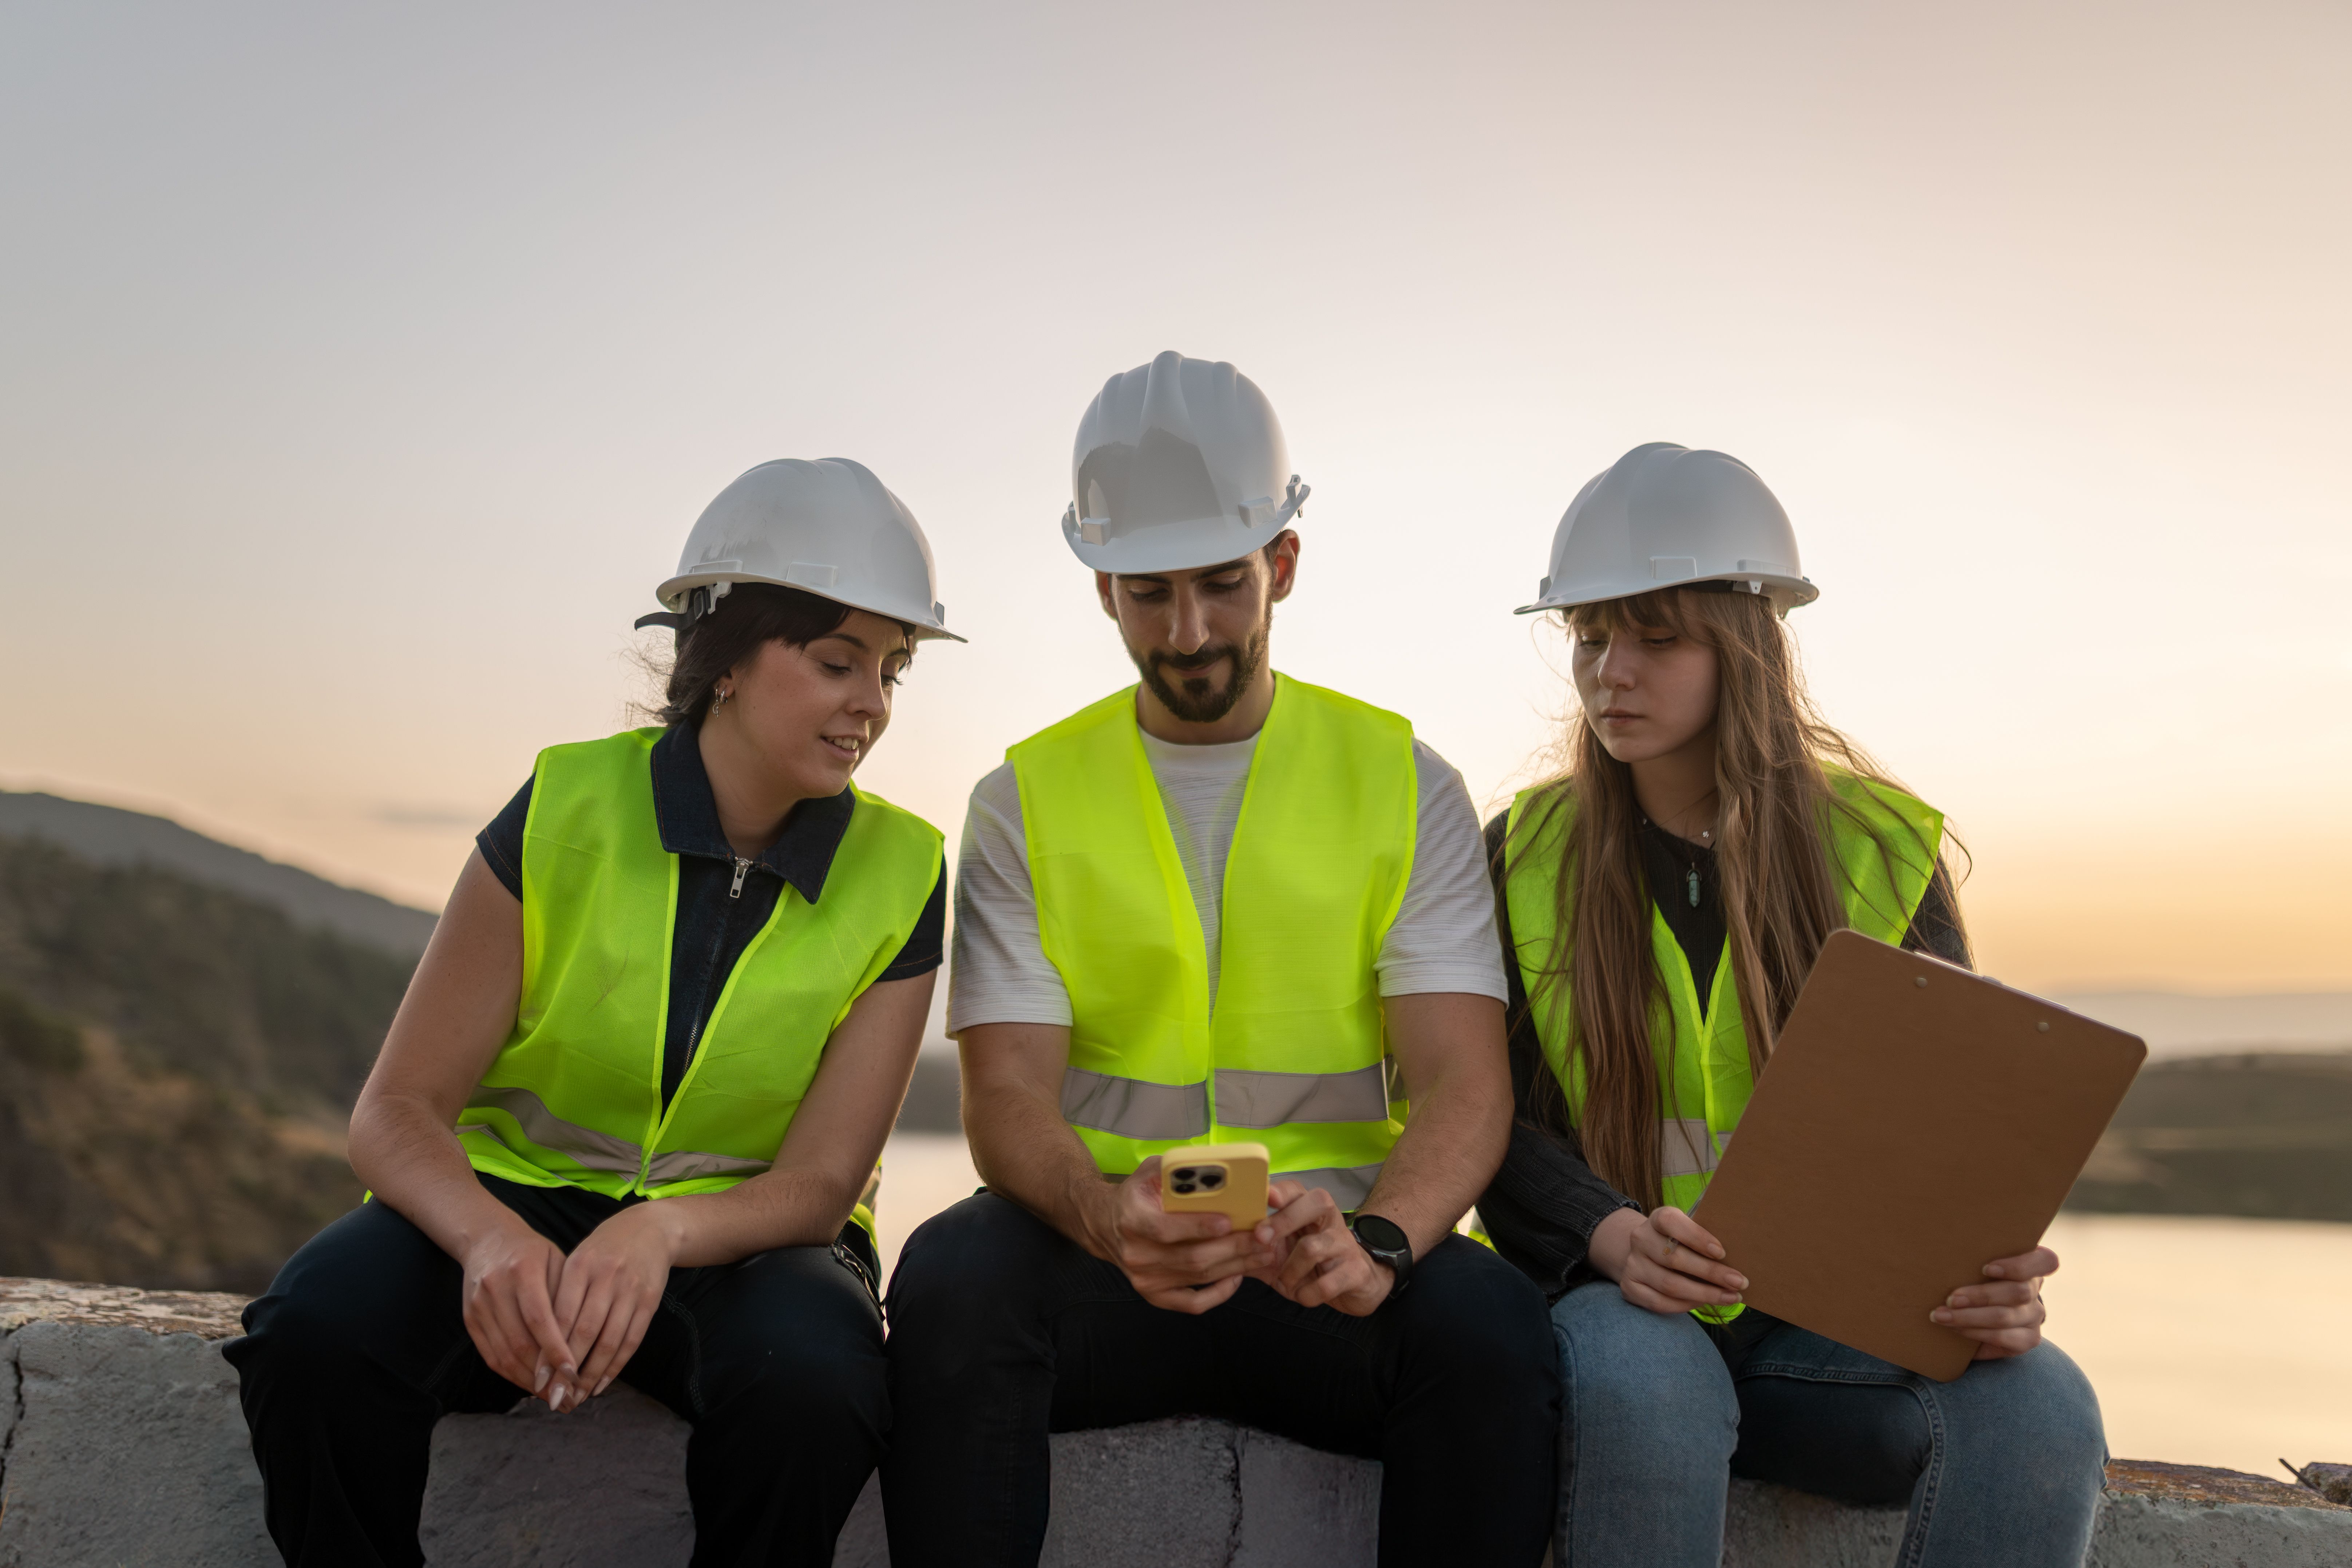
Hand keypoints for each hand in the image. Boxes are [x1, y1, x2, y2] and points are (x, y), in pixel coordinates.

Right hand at [459, 1220, 575, 1403]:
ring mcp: (478, 1305)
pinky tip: (530, 1385)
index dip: (555, 1350)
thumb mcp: (557, 1262)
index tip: (574, 1374)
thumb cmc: (534, 1253)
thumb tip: (583, 1344)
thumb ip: (567, 1299)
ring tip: (552, 1397)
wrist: (488, 1239)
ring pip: (503, 1354)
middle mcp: (496, 1288)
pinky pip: (490, 1355)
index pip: (539, 1319)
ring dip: (528, 1381)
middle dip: (544, 1375)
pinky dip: (511, 1374)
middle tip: (567, 1396)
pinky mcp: (469, 1319)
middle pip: (520, 1342)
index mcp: (523, 1270)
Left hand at [546, 1202, 679, 1409]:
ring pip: (610, 1340)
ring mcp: (631, 1288)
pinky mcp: (650, 1300)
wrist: (650, 1229)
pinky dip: (616, 1365)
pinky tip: (601, 1384)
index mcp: (580, 1265)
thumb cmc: (603, 1249)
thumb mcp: (577, 1261)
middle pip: (585, 1332)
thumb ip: (560, 1296)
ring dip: (592, 1374)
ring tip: (577, 1397)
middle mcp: (606, 1277)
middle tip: (555, 1398)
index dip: (549, 1351)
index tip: (538, 1380)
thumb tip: (540, 1347)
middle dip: (569, 1370)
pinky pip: (632, 1339)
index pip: (561, 1316)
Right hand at [1089, 1158, 1276, 1314]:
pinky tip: (1236, 1277)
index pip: (1166, 1228)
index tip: (1229, 1221)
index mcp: (1132, 1218)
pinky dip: (1218, 1294)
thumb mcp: (1152, 1171)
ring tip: (1262, 1253)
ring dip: (1235, 1266)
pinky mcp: (1153, 1294)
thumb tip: (1222, 1169)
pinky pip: (1191, 1302)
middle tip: (1263, 1237)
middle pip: (1191, 1256)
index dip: (1199, 1226)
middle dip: (1233, 1248)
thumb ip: (1181, 1169)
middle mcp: (1136, 1253)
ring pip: (1198, 1276)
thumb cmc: (1138, 1194)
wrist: (1105, 1224)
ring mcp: (1144, 1279)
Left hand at [1256, 1181, 1395, 1316]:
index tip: (1266, 1197)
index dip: (1281, 1190)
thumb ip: (1251, 1247)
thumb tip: (1216, 1245)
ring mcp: (1344, 1244)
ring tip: (1285, 1282)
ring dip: (1290, 1271)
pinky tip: (1303, 1295)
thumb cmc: (1308, 1265)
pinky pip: (1326, 1283)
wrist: (1354, 1286)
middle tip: (1261, 1239)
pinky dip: (1308, 1294)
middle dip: (1283, 1220)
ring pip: (1312, 1247)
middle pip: (1315, 1202)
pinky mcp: (1355, 1271)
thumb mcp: (1278, 1254)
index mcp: (1308, 1210)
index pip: (1297, 1189)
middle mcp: (1329, 1220)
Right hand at [1588, 1206, 1746, 1315]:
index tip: (1722, 1252)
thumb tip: (1742, 1251)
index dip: (1696, 1236)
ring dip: (1704, 1294)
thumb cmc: (1680, 1242)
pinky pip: (1658, 1303)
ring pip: (1669, 1284)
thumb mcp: (1690, 1231)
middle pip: (1674, 1258)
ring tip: (1730, 1297)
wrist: (1645, 1254)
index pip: (1670, 1222)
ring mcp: (1632, 1264)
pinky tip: (1704, 1303)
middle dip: (1710, 1273)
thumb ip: (1707, 1236)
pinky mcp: (1629, 1287)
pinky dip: (1685, 1306)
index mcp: (1657, 1219)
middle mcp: (1640, 1239)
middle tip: (1739, 1282)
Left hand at [1933, 1246, 2054, 1359]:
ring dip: (1969, 1316)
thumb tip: (1943, 1252)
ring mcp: (2034, 1316)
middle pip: (2018, 1292)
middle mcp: (2035, 1291)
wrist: (1976, 1313)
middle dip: (1980, 1295)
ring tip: (1941, 1315)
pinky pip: (2002, 1337)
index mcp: (2031, 1265)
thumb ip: (1975, 1258)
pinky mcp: (2028, 1339)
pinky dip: (1974, 1332)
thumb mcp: (1976, 1264)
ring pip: (2005, 1316)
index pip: (2046, 1261)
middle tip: (1950, 1299)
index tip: (1986, 1269)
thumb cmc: (1972, 1278)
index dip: (2018, 1266)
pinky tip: (1955, 1329)